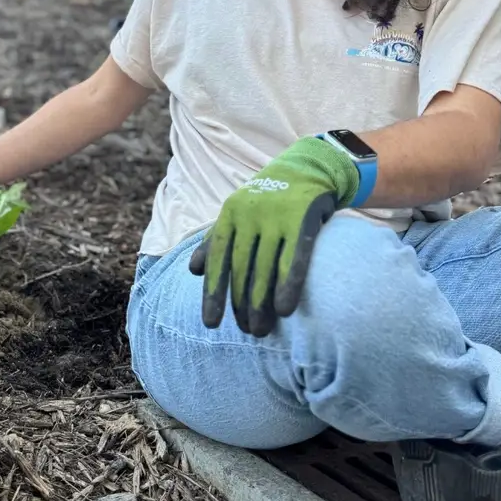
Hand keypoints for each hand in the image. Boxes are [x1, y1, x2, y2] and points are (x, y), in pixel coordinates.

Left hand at [189, 137, 358, 336]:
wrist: (307, 168)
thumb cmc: (265, 199)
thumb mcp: (236, 213)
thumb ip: (214, 240)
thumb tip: (193, 271)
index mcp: (230, 215)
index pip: (218, 259)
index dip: (213, 293)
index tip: (210, 323)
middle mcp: (250, 216)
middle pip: (242, 269)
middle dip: (241, 304)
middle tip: (246, 332)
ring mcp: (276, 217)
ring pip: (265, 268)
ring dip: (262, 303)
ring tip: (261, 331)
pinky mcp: (303, 219)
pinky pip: (295, 257)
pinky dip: (289, 284)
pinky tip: (284, 309)